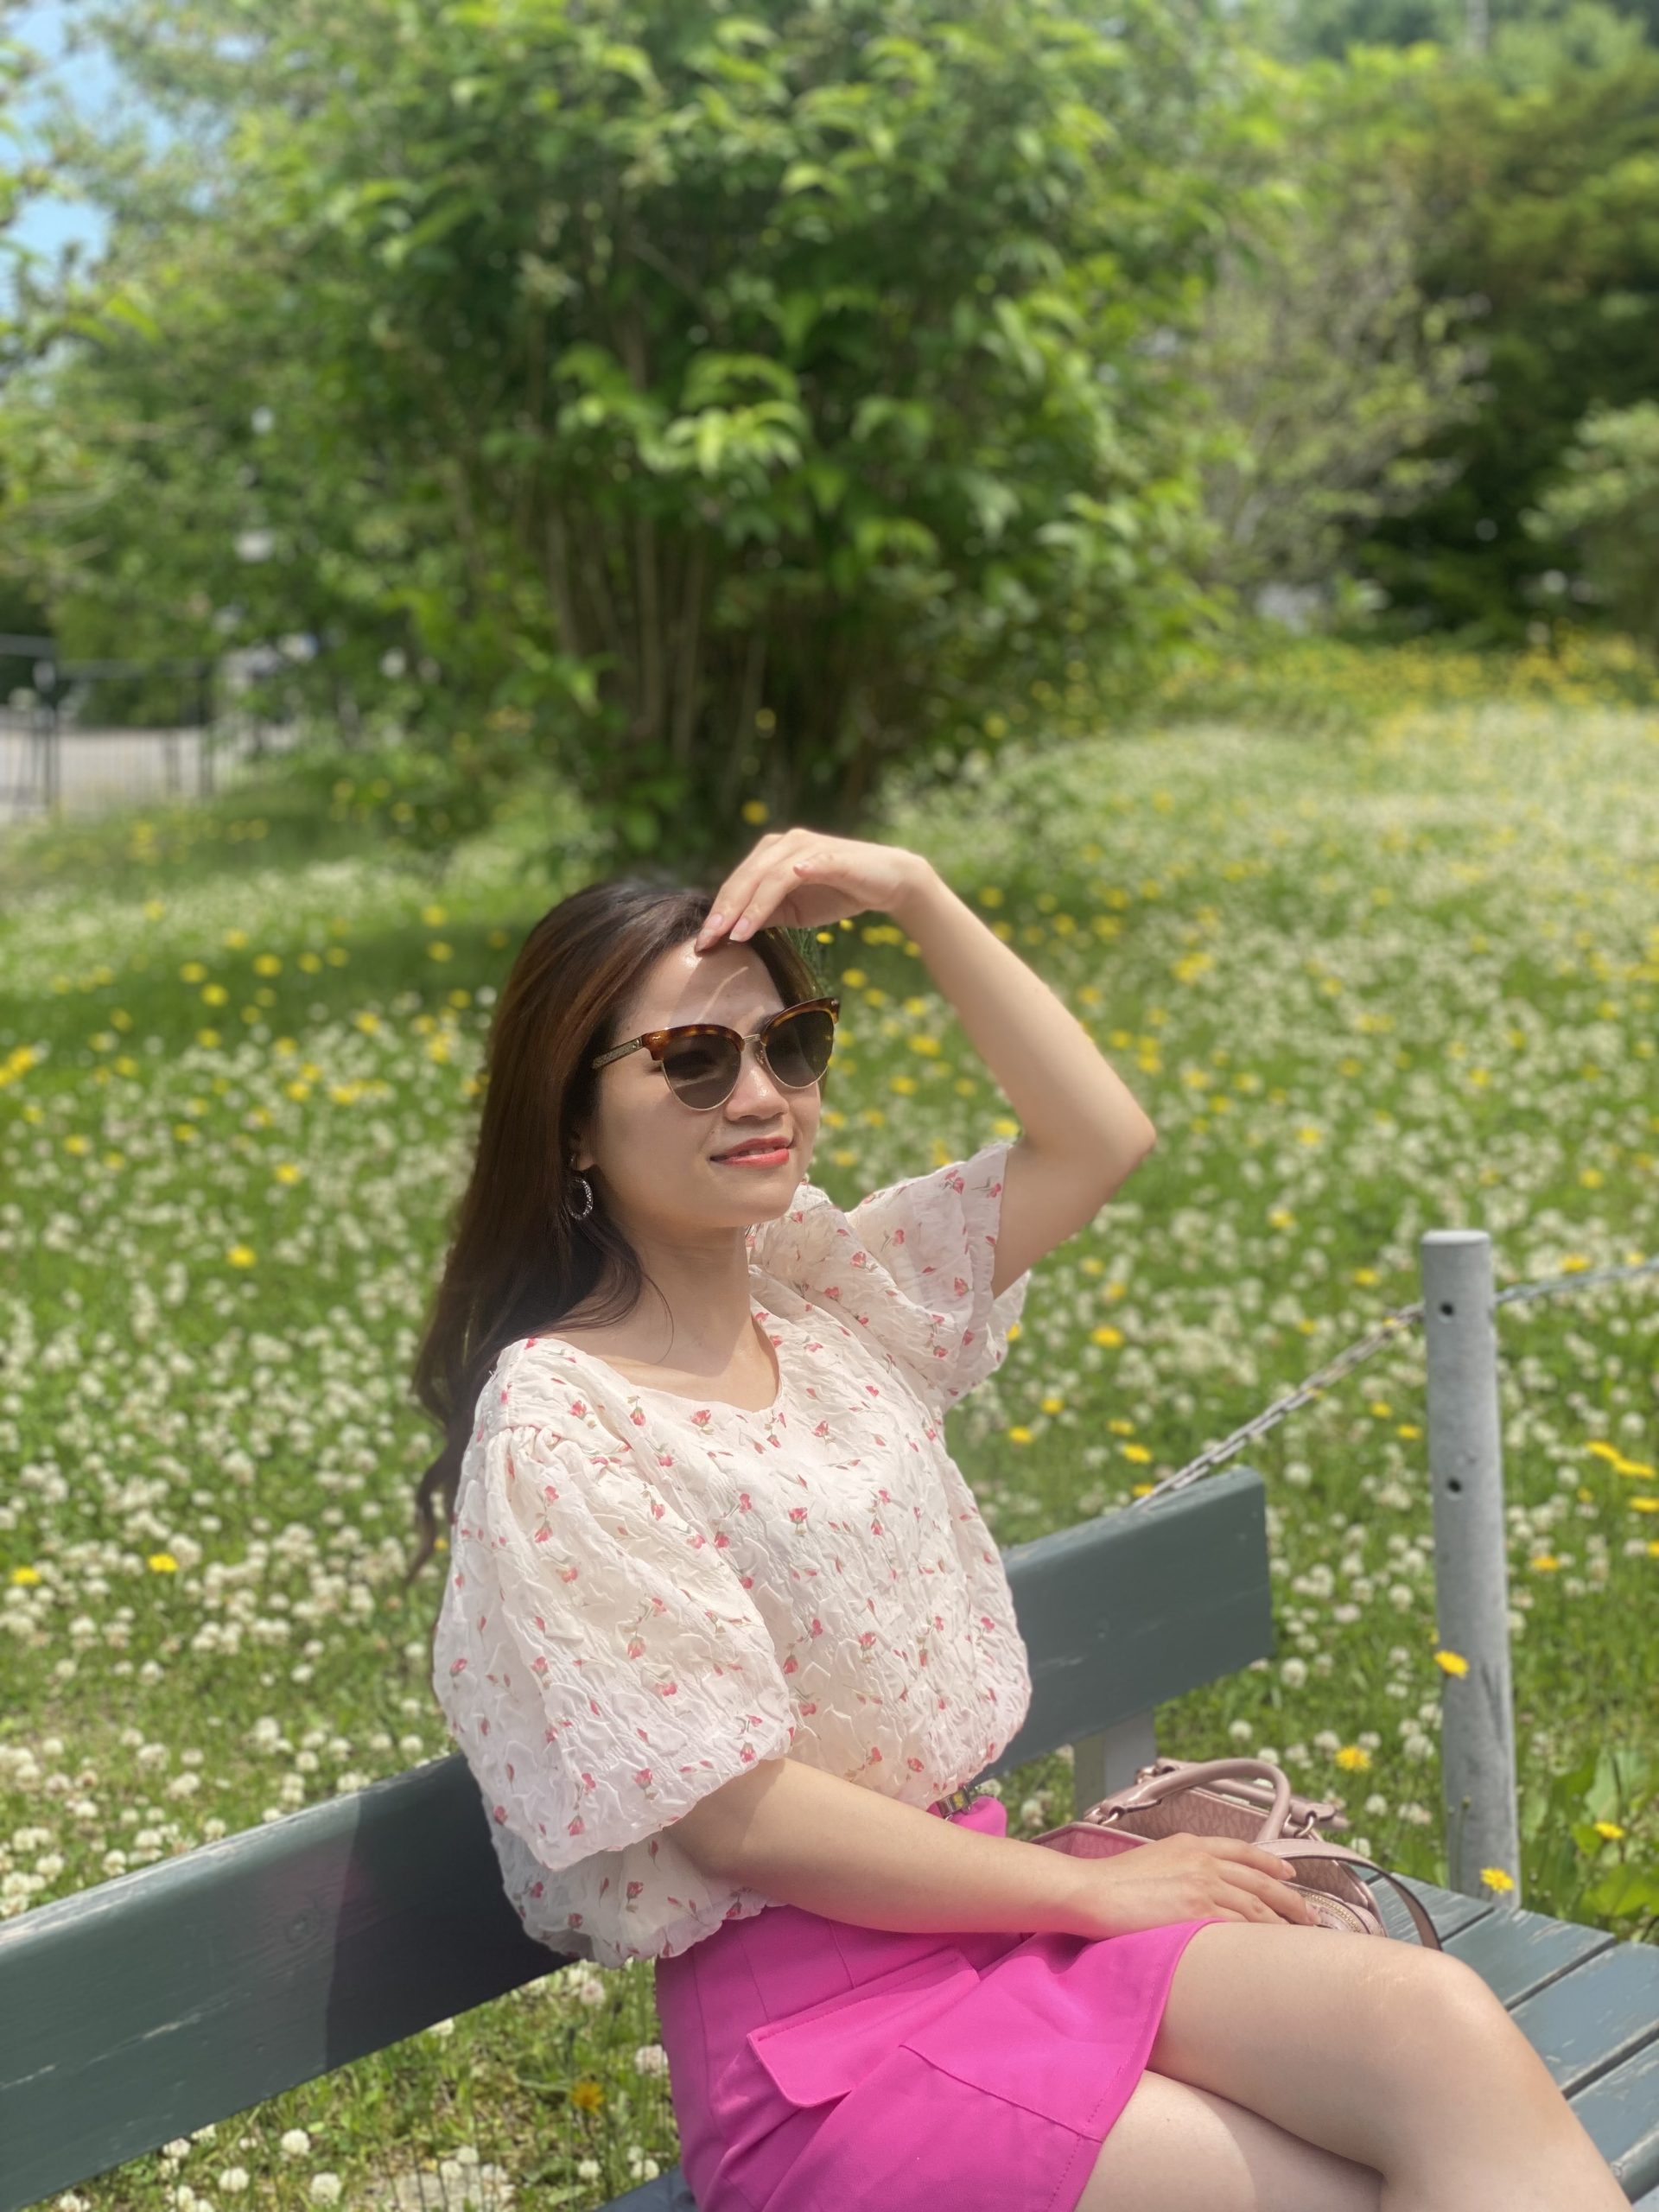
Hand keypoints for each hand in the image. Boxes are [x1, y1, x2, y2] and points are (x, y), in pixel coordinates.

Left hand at [693, 829, 932, 950]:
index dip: (718, 912)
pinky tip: (777, 895)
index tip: (702, 943)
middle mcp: (785, 844)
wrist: (887, 883)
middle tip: (709, 940)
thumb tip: (731, 933)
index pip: (736, 884)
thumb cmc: (837, 893)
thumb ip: (765, 913)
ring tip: (736, 934)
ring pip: (769, 876)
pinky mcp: (831, 855)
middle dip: (725, 911)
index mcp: (771, 855)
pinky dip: (794, 876)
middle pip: (746, 878)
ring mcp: (807, 847)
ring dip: (751, 906)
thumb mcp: (793, 909)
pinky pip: (807, 866)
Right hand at [1059, 1831, 1322, 1939]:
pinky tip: (1274, 1948)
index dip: (1270, 1864)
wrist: (1092, 1892)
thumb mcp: (1151, 1860)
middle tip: (1310, 1914)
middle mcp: (1202, 1860)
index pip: (1243, 1851)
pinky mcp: (1198, 1910)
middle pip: (1260, 1879)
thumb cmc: (1111, 1882)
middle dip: (1290, 1897)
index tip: (1288, 1873)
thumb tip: (1192, 1888)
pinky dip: (1263, 1936)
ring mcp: (1203, 1884)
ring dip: (1283, 1921)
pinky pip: (1241, 1925)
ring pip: (1257, 1905)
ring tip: (1301, 1936)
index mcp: (1190, 1844)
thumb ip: (1178, 1868)